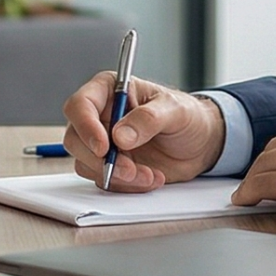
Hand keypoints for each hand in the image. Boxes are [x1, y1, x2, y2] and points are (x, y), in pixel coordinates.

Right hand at [62, 72, 224, 192]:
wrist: (200, 144)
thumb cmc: (187, 117)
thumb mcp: (175, 110)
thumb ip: (148, 119)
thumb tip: (120, 135)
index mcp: (109, 91)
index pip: (80, 105)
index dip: (86, 126)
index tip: (103, 147)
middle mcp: (100, 116)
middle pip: (76, 139)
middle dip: (101, 159)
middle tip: (129, 168)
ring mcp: (103, 143)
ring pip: (86, 164)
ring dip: (116, 175)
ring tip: (149, 174)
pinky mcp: (109, 165)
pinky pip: (103, 180)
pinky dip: (126, 185)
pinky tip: (150, 178)